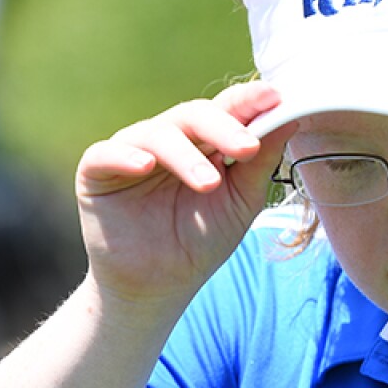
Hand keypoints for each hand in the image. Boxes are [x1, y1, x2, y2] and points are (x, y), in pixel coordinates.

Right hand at [75, 82, 292, 305]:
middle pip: (194, 115)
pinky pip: (107, 153)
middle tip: (247, 148)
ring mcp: (131, 150)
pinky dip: (126, 156)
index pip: (225, 109)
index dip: (248, 101)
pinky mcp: (96, 170)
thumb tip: (291, 117)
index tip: (276, 98)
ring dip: (185, 156)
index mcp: (203, 140)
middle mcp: (167, 137)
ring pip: (157, 134)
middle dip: (223, 127)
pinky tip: (145, 166)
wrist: (157, 288)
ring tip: (208, 184)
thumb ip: (261, 163)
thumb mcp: (240, 203)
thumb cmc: (199, 242)